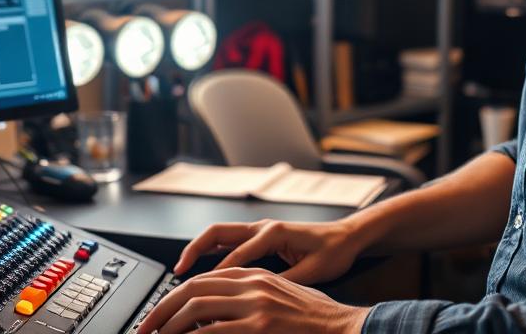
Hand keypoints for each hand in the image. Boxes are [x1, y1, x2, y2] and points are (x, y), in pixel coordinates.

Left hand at [135, 267, 367, 333]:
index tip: (159, 314)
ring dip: (169, 325)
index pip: (203, 279)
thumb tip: (212, 318)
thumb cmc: (316, 318)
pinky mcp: (260, 325)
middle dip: (161, 310)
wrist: (344, 326)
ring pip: (196, 307)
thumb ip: (246, 300)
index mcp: (254, 275)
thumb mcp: (278, 298)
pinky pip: (213, 331)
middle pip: (192, 289)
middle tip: (144, 329)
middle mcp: (251, 283)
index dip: (175, 295)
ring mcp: (255, 304)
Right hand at [173, 219, 364, 284]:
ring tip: (182, 270)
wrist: (348, 236)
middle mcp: (263, 227)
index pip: (235, 256)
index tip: (199, 293)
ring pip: (220, 234)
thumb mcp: (311, 272)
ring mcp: (261, 228)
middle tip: (177, 272)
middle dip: (193, 251)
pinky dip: (213, 250)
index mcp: (273, 233)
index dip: (215, 276)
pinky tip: (203, 267)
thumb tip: (255, 298)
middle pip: (217, 233)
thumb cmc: (334, 252)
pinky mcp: (262, 234)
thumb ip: (282, 282)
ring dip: (199, 249)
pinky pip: (230, 239)